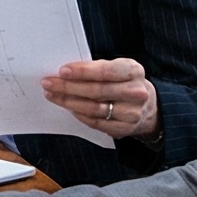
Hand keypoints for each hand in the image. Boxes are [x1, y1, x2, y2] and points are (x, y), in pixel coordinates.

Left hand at [42, 58, 160, 140]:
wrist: (148, 107)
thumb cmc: (124, 82)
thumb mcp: (118, 68)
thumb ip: (97, 68)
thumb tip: (66, 72)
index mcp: (134, 71)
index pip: (105, 71)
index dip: (83, 71)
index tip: (62, 71)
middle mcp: (136, 92)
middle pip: (97, 91)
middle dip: (68, 87)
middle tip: (48, 83)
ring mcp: (132, 112)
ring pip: (94, 108)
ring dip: (69, 102)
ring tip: (52, 95)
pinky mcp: (125, 128)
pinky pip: (96, 122)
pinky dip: (79, 114)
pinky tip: (69, 108)